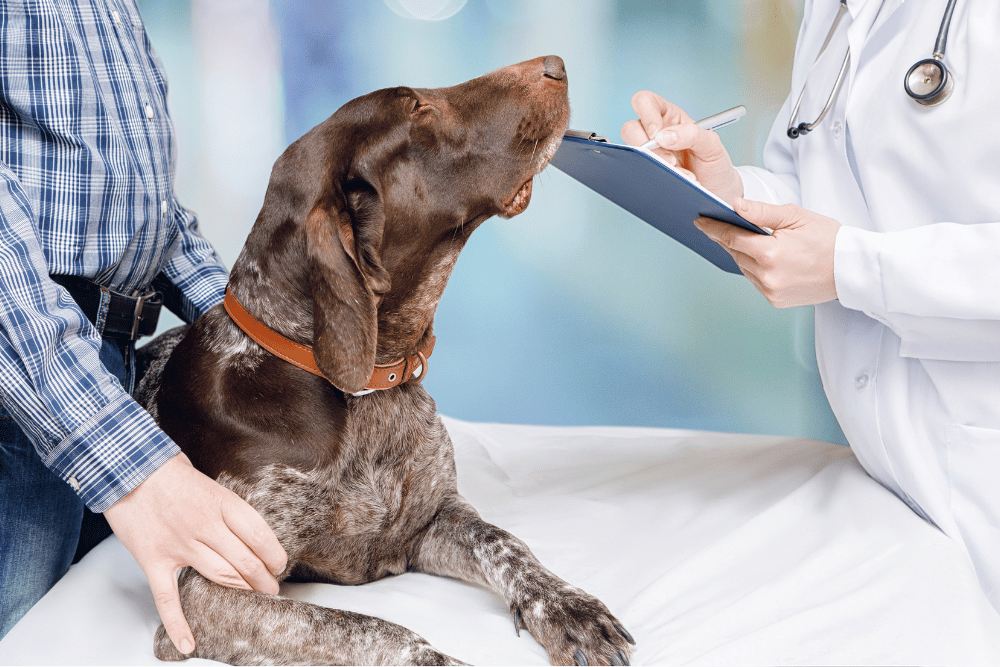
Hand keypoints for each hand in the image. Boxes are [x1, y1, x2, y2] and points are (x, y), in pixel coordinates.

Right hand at [104, 452, 286, 655]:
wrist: (127, 468)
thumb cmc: (169, 472)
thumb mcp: (208, 482)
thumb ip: (226, 508)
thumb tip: (246, 532)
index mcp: (222, 503)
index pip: (260, 535)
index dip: (274, 555)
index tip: (279, 564)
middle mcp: (206, 526)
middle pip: (244, 561)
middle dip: (263, 579)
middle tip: (271, 589)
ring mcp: (180, 545)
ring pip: (219, 576)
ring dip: (241, 592)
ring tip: (254, 600)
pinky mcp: (154, 560)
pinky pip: (168, 598)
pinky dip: (179, 623)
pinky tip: (189, 643)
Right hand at [622, 90, 743, 203]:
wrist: (717, 192)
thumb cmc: (714, 164)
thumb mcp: (712, 144)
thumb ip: (692, 134)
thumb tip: (663, 137)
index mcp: (669, 117)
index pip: (645, 102)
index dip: (646, 115)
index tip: (657, 135)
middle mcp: (655, 133)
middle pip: (630, 129)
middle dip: (647, 147)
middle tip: (671, 161)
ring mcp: (649, 154)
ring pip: (631, 152)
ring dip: (654, 164)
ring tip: (679, 174)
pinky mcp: (646, 172)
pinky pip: (637, 172)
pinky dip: (654, 178)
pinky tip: (673, 182)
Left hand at [695, 198, 840, 307]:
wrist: (852, 269)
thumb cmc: (828, 239)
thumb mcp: (796, 217)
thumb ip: (761, 212)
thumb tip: (735, 206)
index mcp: (770, 254)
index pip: (732, 238)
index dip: (714, 228)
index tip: (700, 221)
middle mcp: (767, 277)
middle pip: (736, 254)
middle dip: (729, 240)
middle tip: (720, 226)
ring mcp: (771, 292)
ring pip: (744, 269)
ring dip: (743, 255)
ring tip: (748, 241)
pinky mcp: (776, 301)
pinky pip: (756, 281)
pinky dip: (755, 269)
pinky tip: (764, 259)